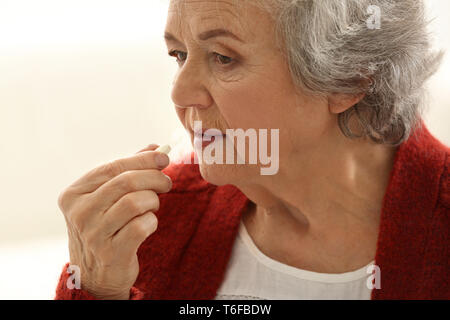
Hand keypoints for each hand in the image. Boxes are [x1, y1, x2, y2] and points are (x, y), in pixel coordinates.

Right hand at [57, 144, 171, 298]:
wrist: (96, 275)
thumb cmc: (105, 228)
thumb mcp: (107, 198)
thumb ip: (127, 171)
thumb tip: (154, 148)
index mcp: (74, 194)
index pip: (112, 167)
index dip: (142, 160)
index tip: (164, 157)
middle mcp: (79, 212)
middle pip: (126, 182)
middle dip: (154, 177)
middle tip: (166, 182)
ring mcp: (93, 234)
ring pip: (136, 202)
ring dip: (153, 200)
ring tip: (153, 205)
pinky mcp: (110, 252)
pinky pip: (142, 225)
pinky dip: (152, 221)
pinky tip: (148, 224)